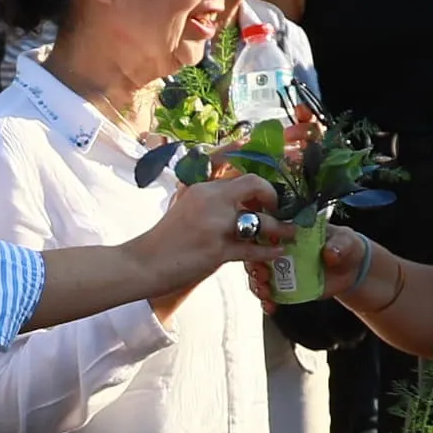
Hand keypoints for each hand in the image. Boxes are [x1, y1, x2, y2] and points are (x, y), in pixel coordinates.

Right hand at [139, 163, 283, 308]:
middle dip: (273, 195)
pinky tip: (278, 252)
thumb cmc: (165, 239)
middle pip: (254, 184)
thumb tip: (235, 198)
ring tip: (289, 232)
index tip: (273, 179)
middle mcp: (210, 200)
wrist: (143, 264)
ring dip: (280, 228)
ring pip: (261, 221)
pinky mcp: (217, 251)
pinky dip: (269, 252)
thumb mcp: (184, 206)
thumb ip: (207, 197)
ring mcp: (215, 225)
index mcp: (202, 187)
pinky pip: (253, 250)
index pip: (237, 169)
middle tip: (278, 207)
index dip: (258, 174)